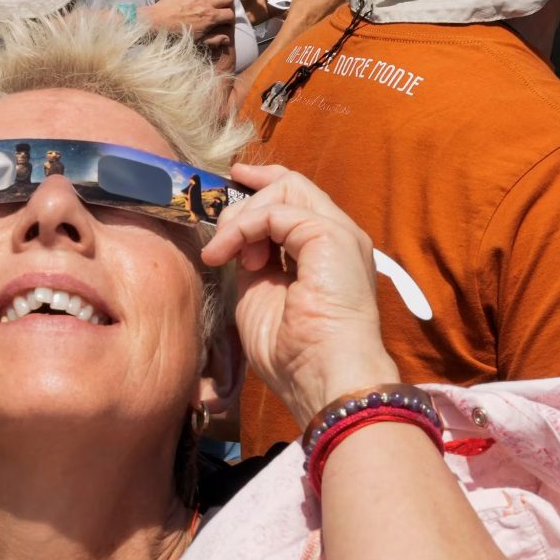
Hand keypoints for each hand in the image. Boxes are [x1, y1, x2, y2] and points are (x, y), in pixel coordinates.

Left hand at [201, 163, 397, 425]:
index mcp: (327, 254)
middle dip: (250, 192)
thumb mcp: (261, 297)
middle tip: (219, 226)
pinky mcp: (330, 235)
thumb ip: (254, 264)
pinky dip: (243, 229)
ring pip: (285, 190)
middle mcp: (339, 238)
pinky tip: (228, 255)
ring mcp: (339, 233)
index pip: (298, 201)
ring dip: (242, 218)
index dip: (264, 187)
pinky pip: (275, 213)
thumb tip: (237, 243)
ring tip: (224, 254)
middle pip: (293, 185)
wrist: (324, 377)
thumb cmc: (295, 354)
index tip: (234, 183)